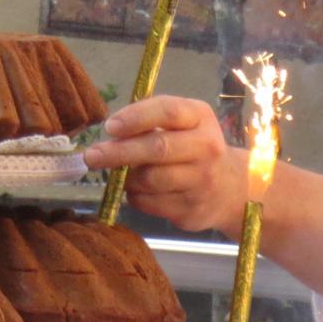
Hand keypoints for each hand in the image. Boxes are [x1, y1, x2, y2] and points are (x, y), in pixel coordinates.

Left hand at [80, 95, 248, 231]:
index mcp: (201, 117)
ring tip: (122, 173)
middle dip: (119, 152)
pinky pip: (150, 203)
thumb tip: (110, 134)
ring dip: (127, 177)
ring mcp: (203, 181)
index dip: (135, 118)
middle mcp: (207, 148)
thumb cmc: (193, 147)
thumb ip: (150, 122)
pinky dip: (136, 196)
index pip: (168, 112)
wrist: (230, 189)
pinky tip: (139, 190)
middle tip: (92, 156)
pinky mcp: (193, 210)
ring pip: (151, 179)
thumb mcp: (182, 124)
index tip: (110, 127)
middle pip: (158, 148)